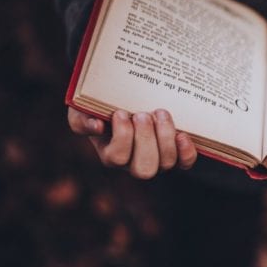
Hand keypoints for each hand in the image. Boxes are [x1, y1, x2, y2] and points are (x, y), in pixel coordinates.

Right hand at [67, 107, 197, 178]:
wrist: (126, 97)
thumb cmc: (101, 105)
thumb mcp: (82, 109)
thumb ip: (81, 119)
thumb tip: (97, 127)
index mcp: (111, 154)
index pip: (117, 158)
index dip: (122, 137)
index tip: (121, 112)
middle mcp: (134, 163)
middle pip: (144, 169)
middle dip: (146, 140)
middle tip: (142, 114)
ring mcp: (157, 160)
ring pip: (166, 163)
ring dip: (165, 136)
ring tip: (159, 112)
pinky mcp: (176, 154)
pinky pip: (185, 162)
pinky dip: (186, 151)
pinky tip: (182, 134)